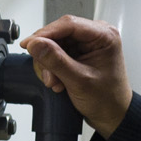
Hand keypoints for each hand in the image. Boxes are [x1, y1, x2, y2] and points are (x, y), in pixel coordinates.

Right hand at [24, 15, 131, 137]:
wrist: (112, 116)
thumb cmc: (107, 99)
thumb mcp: (79, 80)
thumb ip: (56, 61)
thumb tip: (35, 44)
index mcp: (104, 35)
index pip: (68, 24)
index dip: (45, 33)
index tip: (29, 44)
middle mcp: (95, 35)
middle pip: (59, 34)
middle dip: (48, 55)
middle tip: (47, 74)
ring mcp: (86, 44)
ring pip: (55, 44)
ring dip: (49, 64)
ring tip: (55, 82)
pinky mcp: (78, 53)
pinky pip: (56, 53)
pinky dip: (52, 68)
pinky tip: (58, 81)